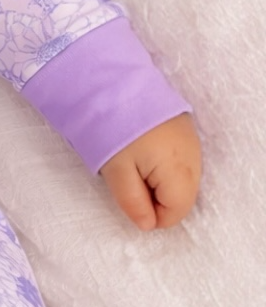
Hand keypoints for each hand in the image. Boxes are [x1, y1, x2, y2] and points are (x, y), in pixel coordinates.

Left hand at [98, 114, 200, 230]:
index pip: (176, 212)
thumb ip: (132, 201)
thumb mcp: (116, 170)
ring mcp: (191, 142)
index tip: (130, 199)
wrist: (117, 80)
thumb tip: (147, 225)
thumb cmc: (113, 127)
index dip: (152, 215)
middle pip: (181, 197)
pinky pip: (179, 161)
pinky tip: (142, 151)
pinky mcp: (183, 129)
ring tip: (132, 162)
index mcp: (178, 171)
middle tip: (128, 178)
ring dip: (158, 181)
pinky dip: (162, 166)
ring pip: (180, 180)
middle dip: (156, 198)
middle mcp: (193, 158)